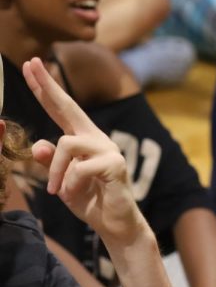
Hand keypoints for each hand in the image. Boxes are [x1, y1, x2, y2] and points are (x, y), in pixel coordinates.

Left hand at [22, 58, 146, 247]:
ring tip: (56, 191)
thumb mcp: (61, 180)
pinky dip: (70, 183)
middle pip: (69, 107)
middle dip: (47, 86)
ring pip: (65, 144)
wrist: (115, 223)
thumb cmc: (90, 200)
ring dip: (55, 171)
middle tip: (30, 63)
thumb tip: (37, 144)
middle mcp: (96, 139)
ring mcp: (107, 150)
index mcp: (83, 139)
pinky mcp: (113, 164)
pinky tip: (75, 194)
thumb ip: (49, 162)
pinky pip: (78, 167)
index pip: (61, 110)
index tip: (30, 66)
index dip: (45, 88)